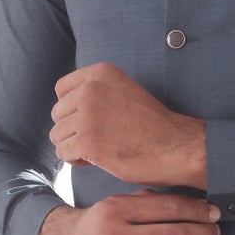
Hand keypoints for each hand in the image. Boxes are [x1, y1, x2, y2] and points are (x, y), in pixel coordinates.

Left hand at [50, 63, 206, 186]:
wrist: (177, 147)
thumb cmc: (152, 125)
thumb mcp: (123, 92)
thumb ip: (96, 92)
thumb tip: (63, 108)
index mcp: (101, 73)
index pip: (61, 89)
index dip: (71, 109)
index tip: (90, 120)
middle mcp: (91, 89)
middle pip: (57, 114)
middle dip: (72, 130)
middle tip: (98, 139)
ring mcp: (88, 115)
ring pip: (57, 135)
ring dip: (74, 146)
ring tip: (98, 149)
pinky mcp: (88, 141)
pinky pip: (63, 153)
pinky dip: (76, 160)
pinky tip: (97, 160)